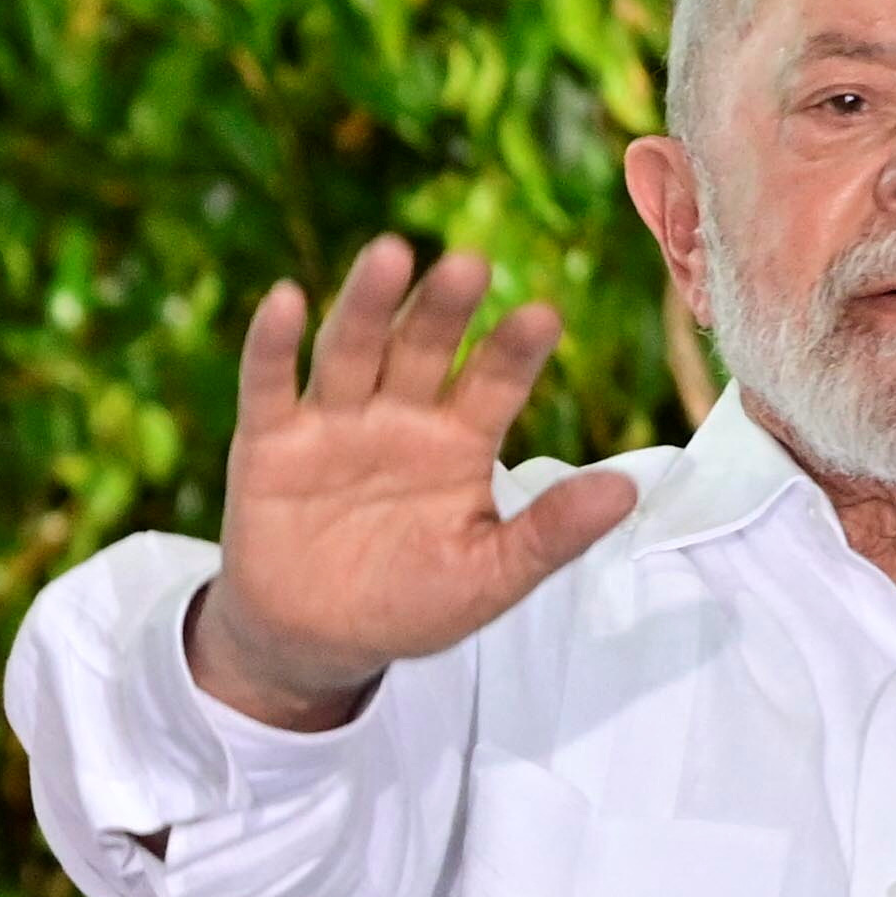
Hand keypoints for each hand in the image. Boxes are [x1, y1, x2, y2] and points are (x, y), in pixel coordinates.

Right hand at [190, 237, 638, 730]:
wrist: (316, 641)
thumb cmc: (412, 602)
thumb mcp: (489, 577)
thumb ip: (550, 534)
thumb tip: (626, 491)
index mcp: (459, 439)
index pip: (494, 381)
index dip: (514, 350)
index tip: (543, 316)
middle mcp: (400, 413)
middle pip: (424, 347)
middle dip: (444, 307)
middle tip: (470, 265)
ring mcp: (333, 420)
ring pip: (353, 349)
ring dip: (368, 303)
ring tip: (390, 255)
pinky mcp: (269, 441)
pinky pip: (270, 384)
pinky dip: (274, 343)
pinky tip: (286, 300)